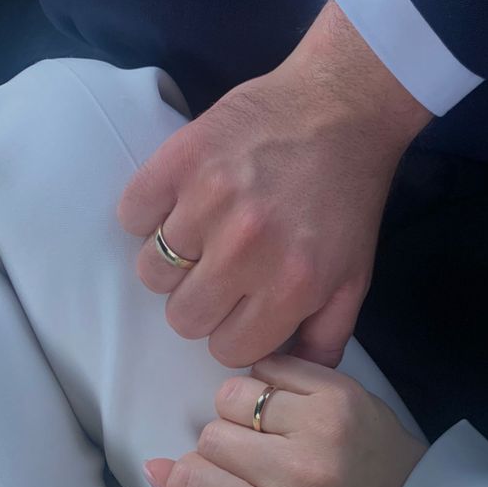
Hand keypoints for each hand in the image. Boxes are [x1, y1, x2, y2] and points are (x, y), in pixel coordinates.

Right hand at [118, 0, 430, 367]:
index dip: (233, 331)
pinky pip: (133, 216)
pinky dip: (149, 213)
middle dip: (202, 301)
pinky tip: (181, 201)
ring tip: (205, 230)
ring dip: (174, 258)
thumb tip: (282, 378)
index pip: (226, 349)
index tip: (241, 306)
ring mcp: (208, 202)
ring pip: (152, 272)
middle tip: (222, 268)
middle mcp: (246, 250)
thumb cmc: (348, 197)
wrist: (341, 108)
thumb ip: (324, 339)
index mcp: (291, 286)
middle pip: (183, 318)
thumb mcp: (355, 278)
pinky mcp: (179, 160)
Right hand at [142, 354, 425, 486]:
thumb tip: (154, 468)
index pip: (192, 483)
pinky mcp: (339, 389)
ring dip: (241, 410)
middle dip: (221, 446)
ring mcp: (323, 427)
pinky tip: (290, 406)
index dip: (188, 477)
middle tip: (254, 460)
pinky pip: (267, 366)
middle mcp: (302, 475)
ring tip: (271, 430)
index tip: (208, 479)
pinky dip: (269, 382)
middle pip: (209, 436)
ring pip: (231, 395)